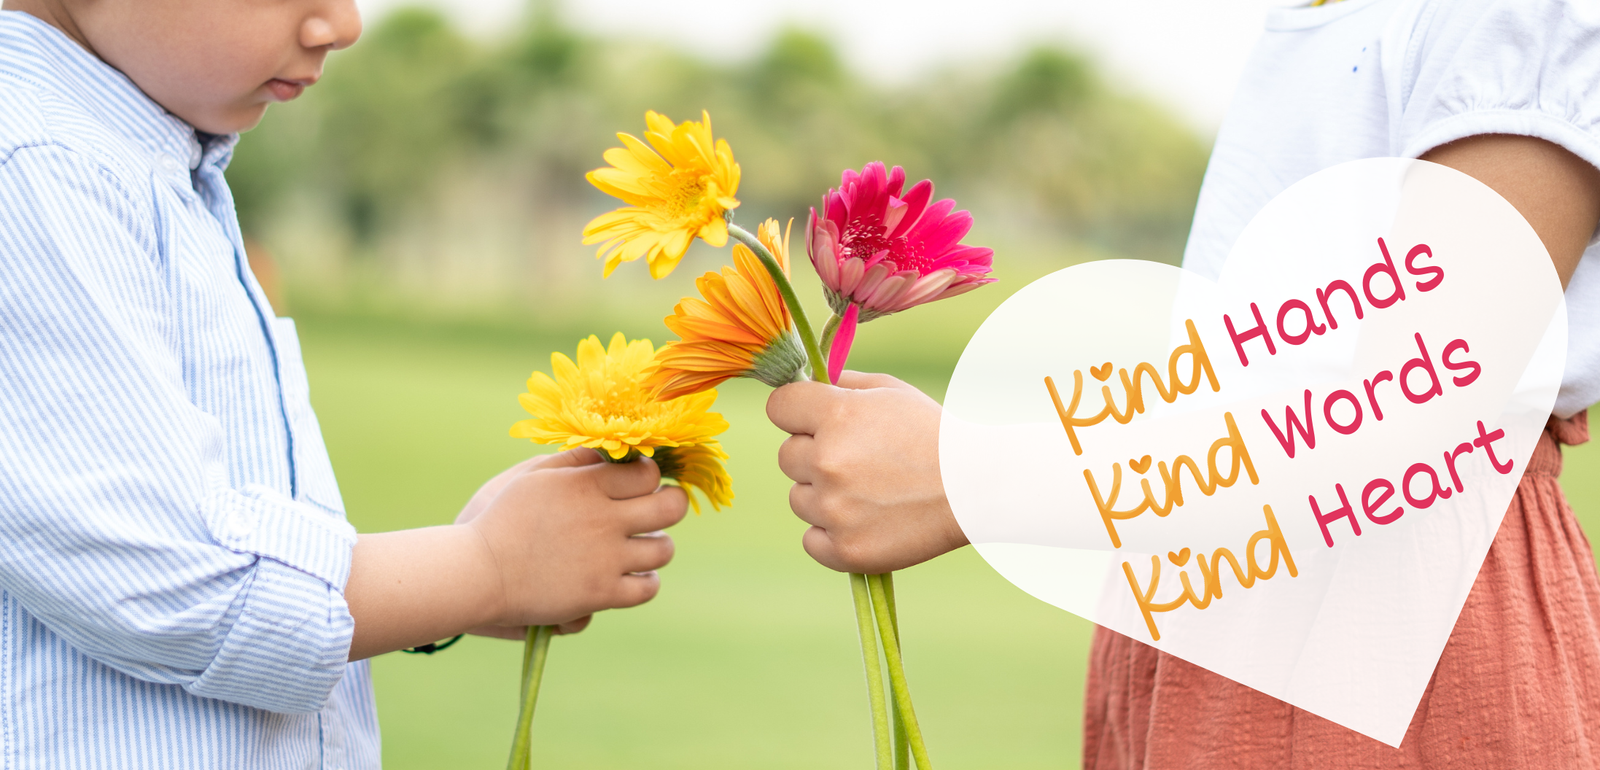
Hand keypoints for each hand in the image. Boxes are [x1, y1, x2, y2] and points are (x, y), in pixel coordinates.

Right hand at [464, 449, 686, 630]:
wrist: (477, 573)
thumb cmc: (500, 519)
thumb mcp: (532, 476)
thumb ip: (574, 461)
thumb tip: (609, 452)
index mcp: (586, 485)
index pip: (648, 473)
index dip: (649, 476)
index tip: (639, 483)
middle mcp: (603, 520)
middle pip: (670, 507)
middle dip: (671, 504)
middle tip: (660, 508)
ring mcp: (605, 559)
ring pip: (664, 550)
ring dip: (657, 546)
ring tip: (640, 544)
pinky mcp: (601, 594)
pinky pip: (647, 588)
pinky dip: (645, 582)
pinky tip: (632, 575)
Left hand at [766, 371, 968, 573]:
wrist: (977, 488)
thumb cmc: (932, 434)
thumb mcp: (890, 392)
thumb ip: (842, 382)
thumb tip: (806, 382)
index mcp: (837, 415)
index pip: (779, 407)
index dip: (797, 413)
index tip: (813, 421)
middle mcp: (828, 461)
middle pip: (787, 456)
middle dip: (814, 456)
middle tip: (859, 461)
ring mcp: (834, 509)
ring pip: (799, 499)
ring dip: (824, 496)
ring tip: (870, 492)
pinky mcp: (845, 549)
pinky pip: (811, 540)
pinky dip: (832, 535)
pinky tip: (864, 522)